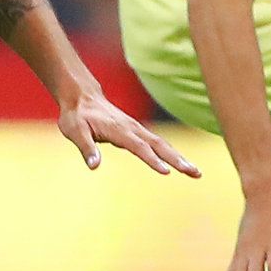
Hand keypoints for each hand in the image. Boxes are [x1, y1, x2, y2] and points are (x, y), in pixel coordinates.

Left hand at [58, 90, 201, 176]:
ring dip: (179, 157)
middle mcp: (132, 128)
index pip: (139, 147)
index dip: (152, 159)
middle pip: (159, 145)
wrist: (81, 97)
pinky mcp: (137, 131)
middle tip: (195, 173)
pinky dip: (171, 153)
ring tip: (195, 172)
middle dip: (177, 159)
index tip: (167, 171)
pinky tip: (181, 163)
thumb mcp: (75, 131)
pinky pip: (157, 143)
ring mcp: (136, 129)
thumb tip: (94, 166)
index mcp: (118, 130)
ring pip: (162, 144)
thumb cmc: (76, 116)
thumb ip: (86, 148)